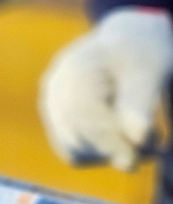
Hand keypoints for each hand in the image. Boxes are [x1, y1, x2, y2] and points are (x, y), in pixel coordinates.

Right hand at [39, 8, 172, 171]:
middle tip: (154, 148)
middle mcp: (54, 89)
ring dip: (111, 153)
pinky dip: (102, 152)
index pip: (85, 117)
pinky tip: (124, 139)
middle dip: (116, 148)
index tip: (139, 159)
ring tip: (144, 139)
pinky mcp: (56, 124)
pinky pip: (76, 152)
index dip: (111, 142)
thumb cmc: (142, 54)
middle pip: (77, 137)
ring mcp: (50, 107)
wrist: (127, 44)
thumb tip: (136, 140)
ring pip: (75, 150)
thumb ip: (139, 103)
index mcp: (74, 68)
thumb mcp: (149, 72)